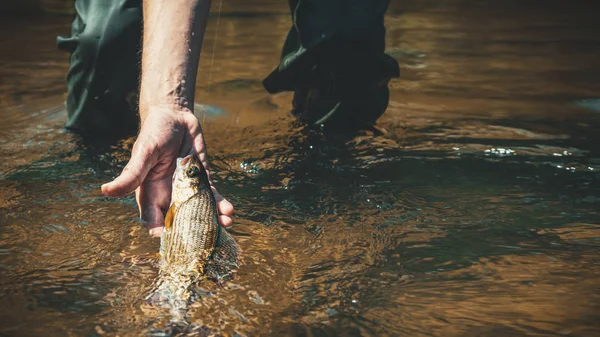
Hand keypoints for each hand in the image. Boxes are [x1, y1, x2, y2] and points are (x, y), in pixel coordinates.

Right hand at [100, 106, 233, 236]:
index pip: (154, 220)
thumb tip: (106, 191)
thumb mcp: (144, 152)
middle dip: (194, 231)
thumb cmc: (154, 132)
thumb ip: (131, 174)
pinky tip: (229, 210)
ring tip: (226, 222)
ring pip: (200, 211)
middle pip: (181, 221)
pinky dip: (220, 204)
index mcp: (150, 192)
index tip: (173, 237)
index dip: (162, 232)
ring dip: (213, 220)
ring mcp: (187, 188)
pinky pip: (212, 196)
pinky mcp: (203, 179)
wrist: (175, 115)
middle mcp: (169, 194)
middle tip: (207, 236)